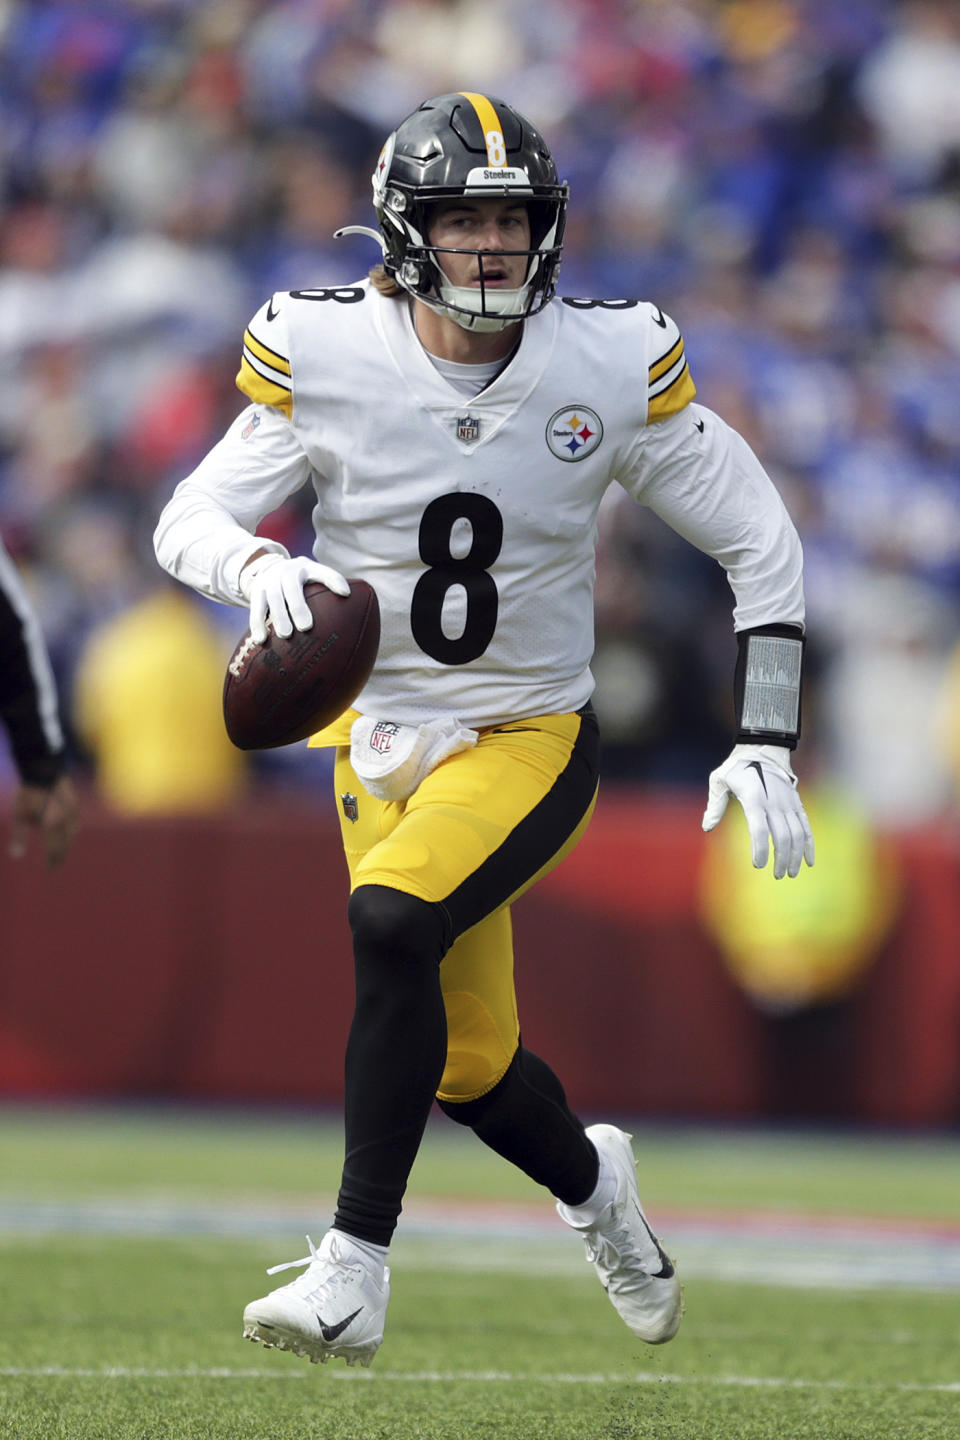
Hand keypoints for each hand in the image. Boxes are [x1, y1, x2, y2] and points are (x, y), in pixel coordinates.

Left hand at [8, 774, 79, 870]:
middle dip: (60, 855)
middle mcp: (67, 820)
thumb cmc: (29, 793)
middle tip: (54, 864)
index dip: (52, 861)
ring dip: (66, 843)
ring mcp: (74, 812)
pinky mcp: (76, 805)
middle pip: (66, 844)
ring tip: (59, 851)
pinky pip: (75, 823)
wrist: (43, 769)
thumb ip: (19, 836)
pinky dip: (70, 831)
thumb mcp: (19, 815)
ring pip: (72, 833)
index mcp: (53, 824)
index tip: (49, 870)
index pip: (55, 849)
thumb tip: (16, 856)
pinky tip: (65, 833)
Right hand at [240, 554, 349, 643]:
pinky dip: (257, 624)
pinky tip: (260, 640)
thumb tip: (348, 596)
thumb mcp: (315, 574)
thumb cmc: (300, 578)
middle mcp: (286, 572)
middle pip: (291, 588)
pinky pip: (256, 609)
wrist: (268, 567)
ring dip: (278, 617)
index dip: (334, 580)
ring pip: (272, 598)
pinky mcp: (256, 592)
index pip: (323, 572)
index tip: (345, 594)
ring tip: (285, 635)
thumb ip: (331, 582)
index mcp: (305, 567)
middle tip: (305, 627)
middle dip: (298, 607)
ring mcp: (269, 581)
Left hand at [702, 744, 814, 879]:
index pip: (760, 828)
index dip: (760, 848)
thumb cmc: (737, 767)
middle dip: (780, 858)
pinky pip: (806, 826)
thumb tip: (707, 826)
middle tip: (775, 875)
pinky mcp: (797, 803)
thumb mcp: (719, 780)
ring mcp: (788, 802)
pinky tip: (808, 862)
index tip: (758, 865)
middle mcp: (774, 801)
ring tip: (789, 873)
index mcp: (754, 797)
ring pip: (797, 833)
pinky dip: (809, 844)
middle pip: (782, 835)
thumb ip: (715, 804)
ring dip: (795, 855)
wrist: (763, 749)